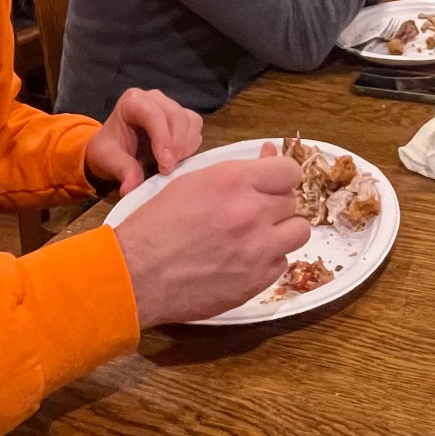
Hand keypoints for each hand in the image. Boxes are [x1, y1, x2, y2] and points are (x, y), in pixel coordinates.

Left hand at [84, 88, 203, 194]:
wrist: (115, 149)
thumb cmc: (109, 151)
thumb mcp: (108, 160)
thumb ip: (122, 170)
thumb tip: (131, 188)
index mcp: (132, 101)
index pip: (154, 114)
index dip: (163, 139)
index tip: (165, 165)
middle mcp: (154, 98)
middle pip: (176, 115)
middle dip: (177, 144)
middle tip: (169, 169)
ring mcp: (170, 105)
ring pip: (190, 121)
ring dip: (185, 146)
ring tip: (171, 165)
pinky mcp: (182, 116)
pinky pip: (195, 127)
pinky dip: (190, 145)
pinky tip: (177, 159)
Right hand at [112, 148, 309, 327]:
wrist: (135, 275)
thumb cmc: (156, 225)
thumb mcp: (191, 182)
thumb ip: (236, 170)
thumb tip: (269, 153)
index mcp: (234, 181)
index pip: (289, 170)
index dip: (281, 176)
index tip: (272, 185)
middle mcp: (252, 212)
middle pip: (292, 202)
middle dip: (275, 205)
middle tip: (252, 214)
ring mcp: (258, 250)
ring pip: (298, 232)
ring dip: (281, 232)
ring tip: (257, 236)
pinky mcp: (257, 281)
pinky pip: (281, 263)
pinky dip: (268, 260)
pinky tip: (244, 260)